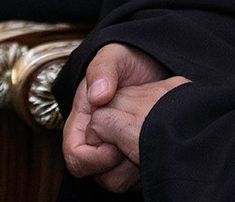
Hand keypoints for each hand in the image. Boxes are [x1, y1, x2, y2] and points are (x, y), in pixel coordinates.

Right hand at [63, 44, 170, 189]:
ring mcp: (116, 146)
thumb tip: (98, 96)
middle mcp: (96, 138)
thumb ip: (103, 71)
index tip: (116, 145)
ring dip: (134, 165)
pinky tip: (158, 144)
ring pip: (117, 178)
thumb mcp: (114, 56)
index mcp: (83, 119)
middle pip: (97, 174)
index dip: (94, 157)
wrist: (155, 62)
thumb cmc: (128, 58)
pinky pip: (137, 173)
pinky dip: (148, 163)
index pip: (75, 156)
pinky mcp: (134, 150)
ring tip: (151, 141)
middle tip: (139, 143)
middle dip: (117, 165)